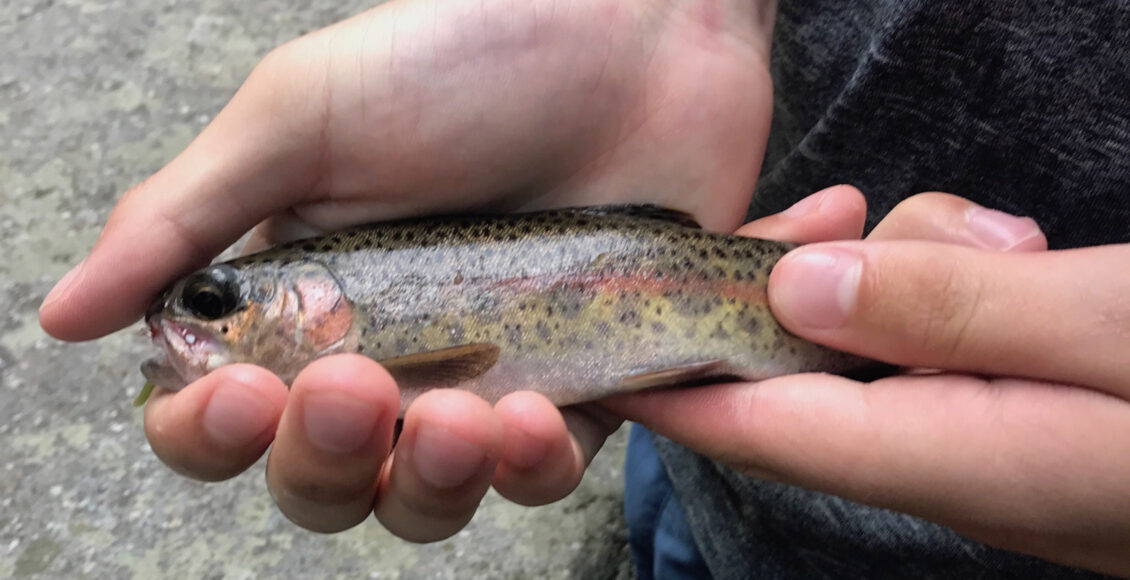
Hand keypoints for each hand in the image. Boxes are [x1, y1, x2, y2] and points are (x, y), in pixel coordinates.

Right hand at [39, 0, 776, 539]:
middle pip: (317, 476)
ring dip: (425, 483)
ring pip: (420, 499)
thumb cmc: (470, 57)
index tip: (237, 394)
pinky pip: (535, 475)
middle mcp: (379, 348)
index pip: (217, 407)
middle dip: (322, 461)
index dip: (207, 431)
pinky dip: (528, 468)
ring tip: (459, 415)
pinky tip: (533, 415)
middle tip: (356, 390)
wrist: (642, 39)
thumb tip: (61, 317)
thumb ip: (185, 218)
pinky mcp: (570, 385)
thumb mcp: (305, 115)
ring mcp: (477, 375)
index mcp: (294, 289)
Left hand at [607, 187, 1129, 575]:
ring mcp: (983, 457)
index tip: (592, 345)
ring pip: (878, 351)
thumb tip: (796, 290)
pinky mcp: (1016, 430)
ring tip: (1008, 244)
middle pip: (810, 377)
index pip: (760, 426)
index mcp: (955, 459)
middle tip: (843, 212)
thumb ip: (952, 310)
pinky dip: (959, 297)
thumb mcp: (1109, 325)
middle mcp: (949, 473)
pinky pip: (940, 356)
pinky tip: (1019, 265)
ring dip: (912, 279)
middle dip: (800, 291)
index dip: (668, 384)